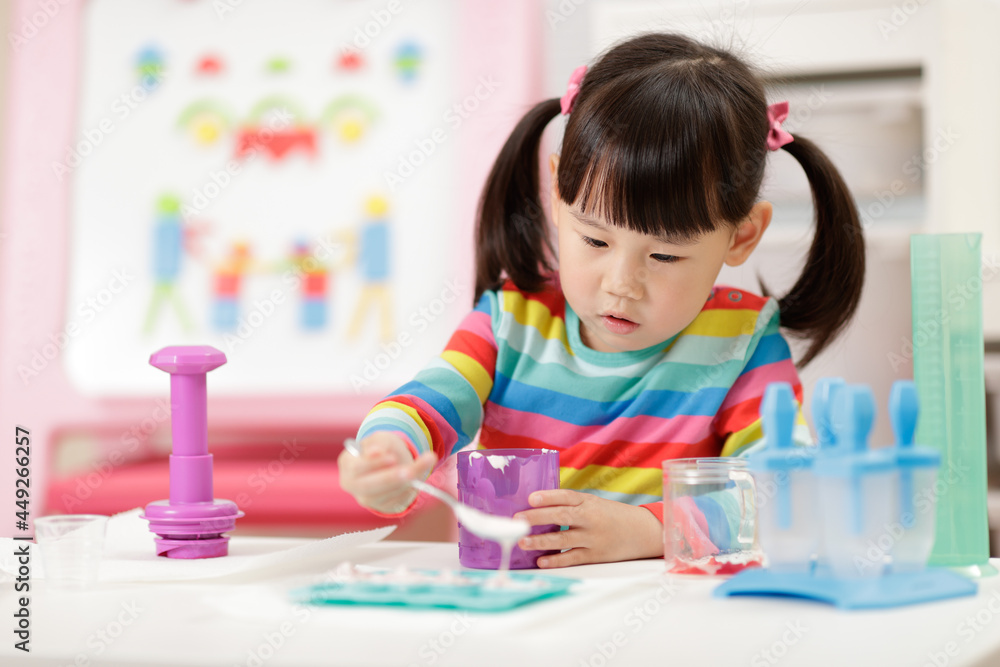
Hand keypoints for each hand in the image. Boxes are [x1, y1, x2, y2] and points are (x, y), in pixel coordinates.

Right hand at [337, 432, 436, 514]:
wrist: (393, 461)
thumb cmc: (384, 448)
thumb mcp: (383, 439)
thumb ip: (381, 444)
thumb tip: (376, 452)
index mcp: (347, 463)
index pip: (356, 467)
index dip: (374, 464)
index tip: (393, 458)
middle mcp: (351, 483)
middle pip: (368, 486)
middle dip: (390, 478)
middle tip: (410, 472)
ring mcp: (364, 498)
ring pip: (383, 496)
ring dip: (403, 484)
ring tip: (419, 470)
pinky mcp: (380, 507)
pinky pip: (394, 502)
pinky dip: (406, 492)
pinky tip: (415, 481)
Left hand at [513, 490, 662, 567]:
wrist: (643, 531)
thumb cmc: (612, 516)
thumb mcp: (595, 503)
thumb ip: (572, 504)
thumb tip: (538, 507)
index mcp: (589, 501)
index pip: (566, 496)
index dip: (548, 496)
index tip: (531, 498)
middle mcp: (590, 518)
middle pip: (561, 515)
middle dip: (537, 518)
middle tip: (518, 520)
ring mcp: (593, 538)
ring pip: (563, 539)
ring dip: (540, 541)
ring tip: (522, 542)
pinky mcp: (595, 555)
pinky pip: (572, 558)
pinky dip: (555, 560)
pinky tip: (541, 561)